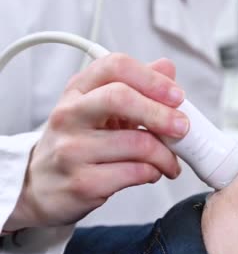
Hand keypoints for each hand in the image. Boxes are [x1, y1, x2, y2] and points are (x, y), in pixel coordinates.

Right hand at [4, 54, 188, 230]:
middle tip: (183, 128)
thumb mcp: (100, 108)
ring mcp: (72, 149)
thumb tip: (167, 67)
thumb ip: (136, 87)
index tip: (177, 95)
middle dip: (162, 114)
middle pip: (121, 98)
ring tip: (170, 161)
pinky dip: (154, 172)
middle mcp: (69, 115)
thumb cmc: (78, 143)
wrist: (39, 186)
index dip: (152, 79)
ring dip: (166, 155)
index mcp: (78, 90)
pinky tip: (152, 172)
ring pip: (137, 144)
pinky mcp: (82, 182)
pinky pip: (134, 173)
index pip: (115, 66)